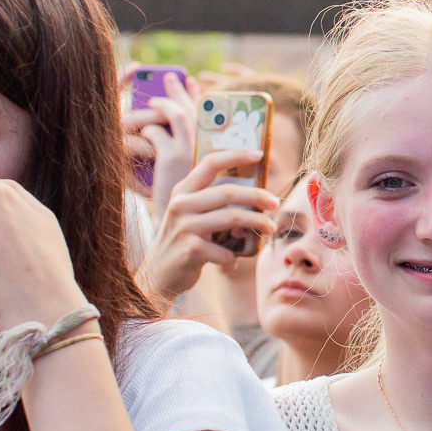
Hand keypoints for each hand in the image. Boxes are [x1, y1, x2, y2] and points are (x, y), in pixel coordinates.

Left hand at [123, 77, 197, 217]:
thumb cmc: (192, 209)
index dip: (199, 97)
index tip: (192, 83)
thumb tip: (189, 141)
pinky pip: (157, 132)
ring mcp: (191, 151)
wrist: (184, 230)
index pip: (209, 115)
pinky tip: (144, 130)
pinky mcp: (172, 158)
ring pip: (177, 115)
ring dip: (163, 104)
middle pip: (195, 109)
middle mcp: (208, 149)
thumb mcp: (198, 181)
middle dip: (180, 91)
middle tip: (170, 77)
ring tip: (153, 100)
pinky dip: (149, 129)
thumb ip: (198, 161)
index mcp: (216, 152)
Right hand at [138, 151, 276, 299]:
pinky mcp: (191, 250)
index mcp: (183, 191)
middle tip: (275, 203)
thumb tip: (256, 195)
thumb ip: (211, 202)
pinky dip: (233, 258)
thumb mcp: (189, 215)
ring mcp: (185, 227)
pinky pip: (225, 251)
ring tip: (270, 228)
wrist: (156, 276)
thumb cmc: (183, 242)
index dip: (236, 155)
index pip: (210, 164)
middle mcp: (181, 205)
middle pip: (229, 192)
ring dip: (257, 223)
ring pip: (233, 218)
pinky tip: (231, 262)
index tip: (259, 154)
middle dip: (258, 196)